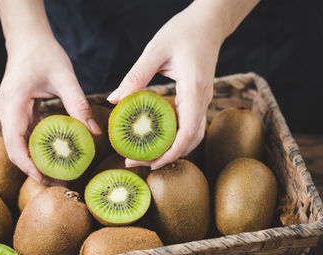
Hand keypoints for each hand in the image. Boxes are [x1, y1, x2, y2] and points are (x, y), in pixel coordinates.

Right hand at [0, 37, 100, 184]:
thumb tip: (95, 132)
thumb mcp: (65, 77)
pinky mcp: (17, 111)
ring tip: (61, 174)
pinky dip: (39, 146)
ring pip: (20, 144)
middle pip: (16, 148)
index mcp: (12, 102)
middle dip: (35, 168)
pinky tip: (56, 155)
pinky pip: (26, 134)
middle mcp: (6, 110)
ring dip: (37, 159)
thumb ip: (79, 105)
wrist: (28, 38)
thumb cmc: (44, 53)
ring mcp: (9, 111)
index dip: (27, 165)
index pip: (14, 142)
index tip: (44, 179)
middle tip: (60, 183)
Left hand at [107, 3, 225, 169]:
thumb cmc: (184, 31)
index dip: (171, 152)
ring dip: (171, 150)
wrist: (208, 23)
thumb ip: (135, 77)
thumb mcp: (155, 50)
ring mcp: (202, 100)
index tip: (150, 163)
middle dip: (166, 156)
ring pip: (192, 136)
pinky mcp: (197, 99)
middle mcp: (203, 99)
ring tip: (143, 155)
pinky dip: (174, 138)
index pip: (189, 131)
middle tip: (136, 162)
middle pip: (190, 140)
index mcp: (194, 89)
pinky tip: (154, 139)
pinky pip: (189, 126)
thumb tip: (114, 100)